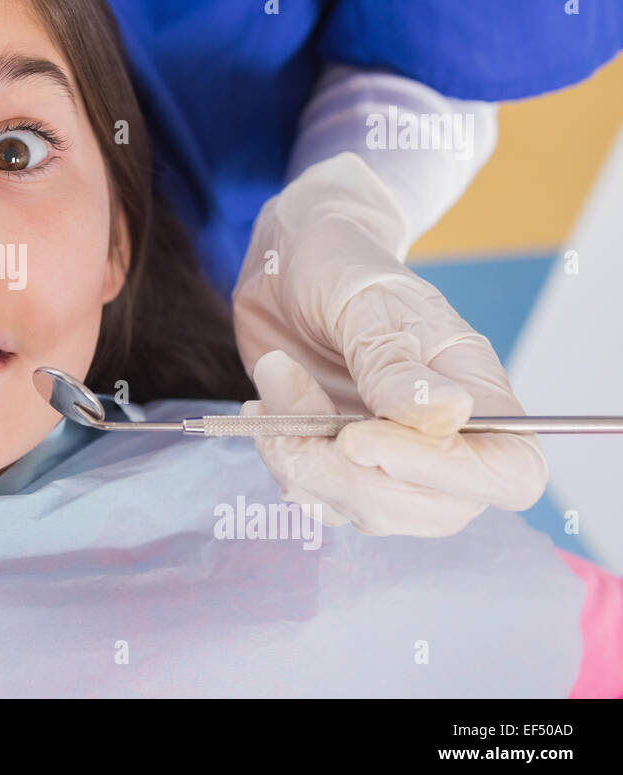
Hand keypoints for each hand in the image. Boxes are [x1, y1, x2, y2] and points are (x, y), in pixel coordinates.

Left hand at [232, 152, 547, 535]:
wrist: (288, 263)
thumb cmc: (341, 267)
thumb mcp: (365, 301)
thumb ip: (395, 362)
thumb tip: (450, 415)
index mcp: (476, 390)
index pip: (508, 474)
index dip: (442, 474)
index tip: (356, 436)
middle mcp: (443, 437)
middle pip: (434, 511)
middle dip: (349, 479)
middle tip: (290, 421)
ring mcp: (389, 457)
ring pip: (367, 511)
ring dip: (303, 463)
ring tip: (276, 388)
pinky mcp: (338, 463)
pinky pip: (318, 498)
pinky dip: (283, 460)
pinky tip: (266, 409)